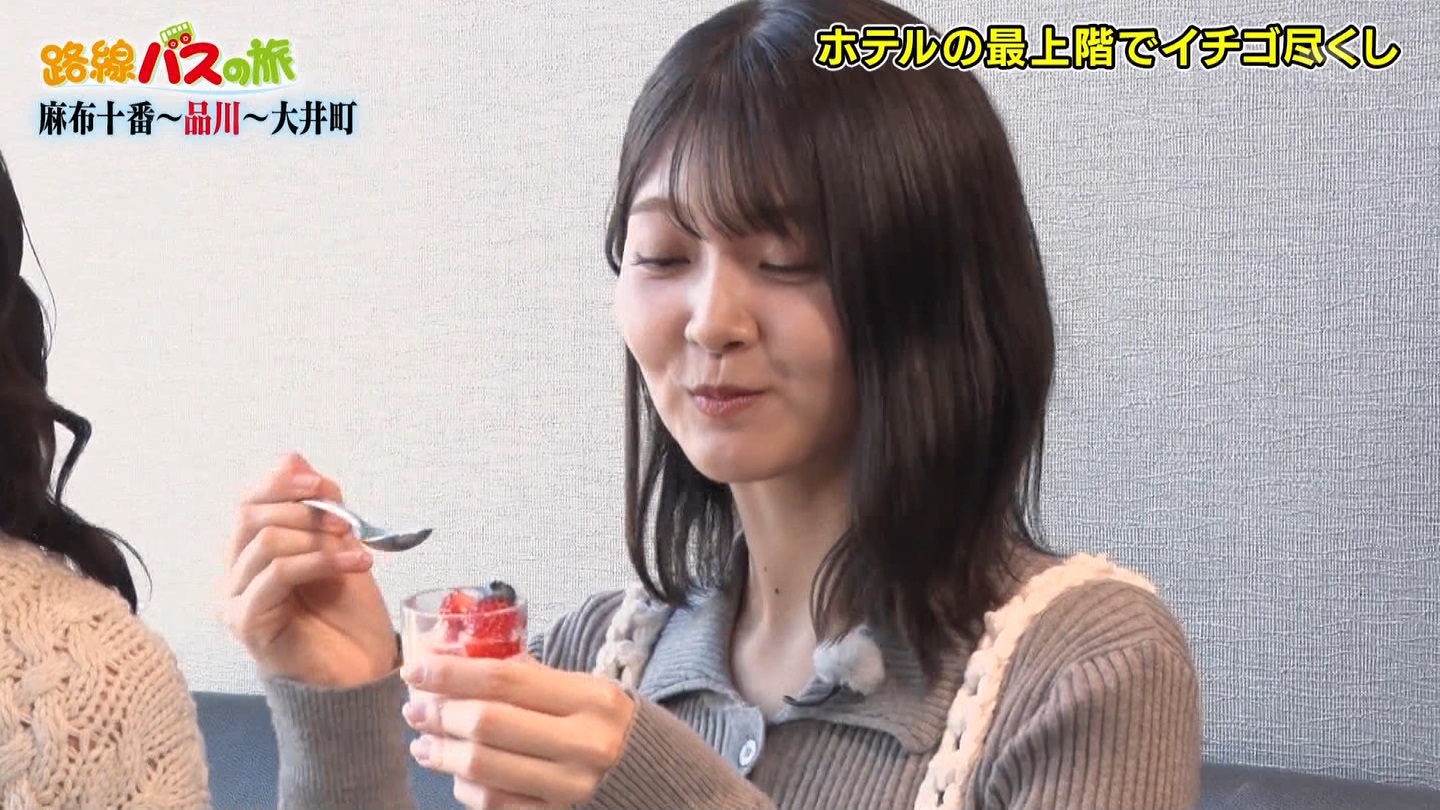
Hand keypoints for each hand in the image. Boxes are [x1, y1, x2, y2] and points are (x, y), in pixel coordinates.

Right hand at [221, 452, 397, 686]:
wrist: (360, 668)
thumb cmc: (347, 610)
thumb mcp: (338, 543)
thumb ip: (317, 503)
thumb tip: (291, 455)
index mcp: (248, 552)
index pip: (247, 500)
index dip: (281, 482)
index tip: (322, 483)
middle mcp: (231, 574)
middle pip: (250, 515)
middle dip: (304, 510)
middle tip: (345, 521)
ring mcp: (234, 600)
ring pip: (266, 542)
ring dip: (317, 538)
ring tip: (356, 548)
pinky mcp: (246, 623)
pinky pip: (276, 574)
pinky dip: (320, 561)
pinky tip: (356, 563)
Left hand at [401, 656, 635, 809]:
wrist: (655, 777)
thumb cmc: (607, 724)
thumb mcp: (584, 689)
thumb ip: (531, 676)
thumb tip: (459, 658)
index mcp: (590, 698)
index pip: (505, 679)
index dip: (452, 673)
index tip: (416, 667)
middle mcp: (584, 743)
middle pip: (488, 724)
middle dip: (440, 713)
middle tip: (414, 706)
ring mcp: (571, 787)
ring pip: (483, 768)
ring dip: (443, 752)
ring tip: (424, 740)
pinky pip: (495, 803)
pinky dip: (465, 787)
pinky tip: (454, 772)